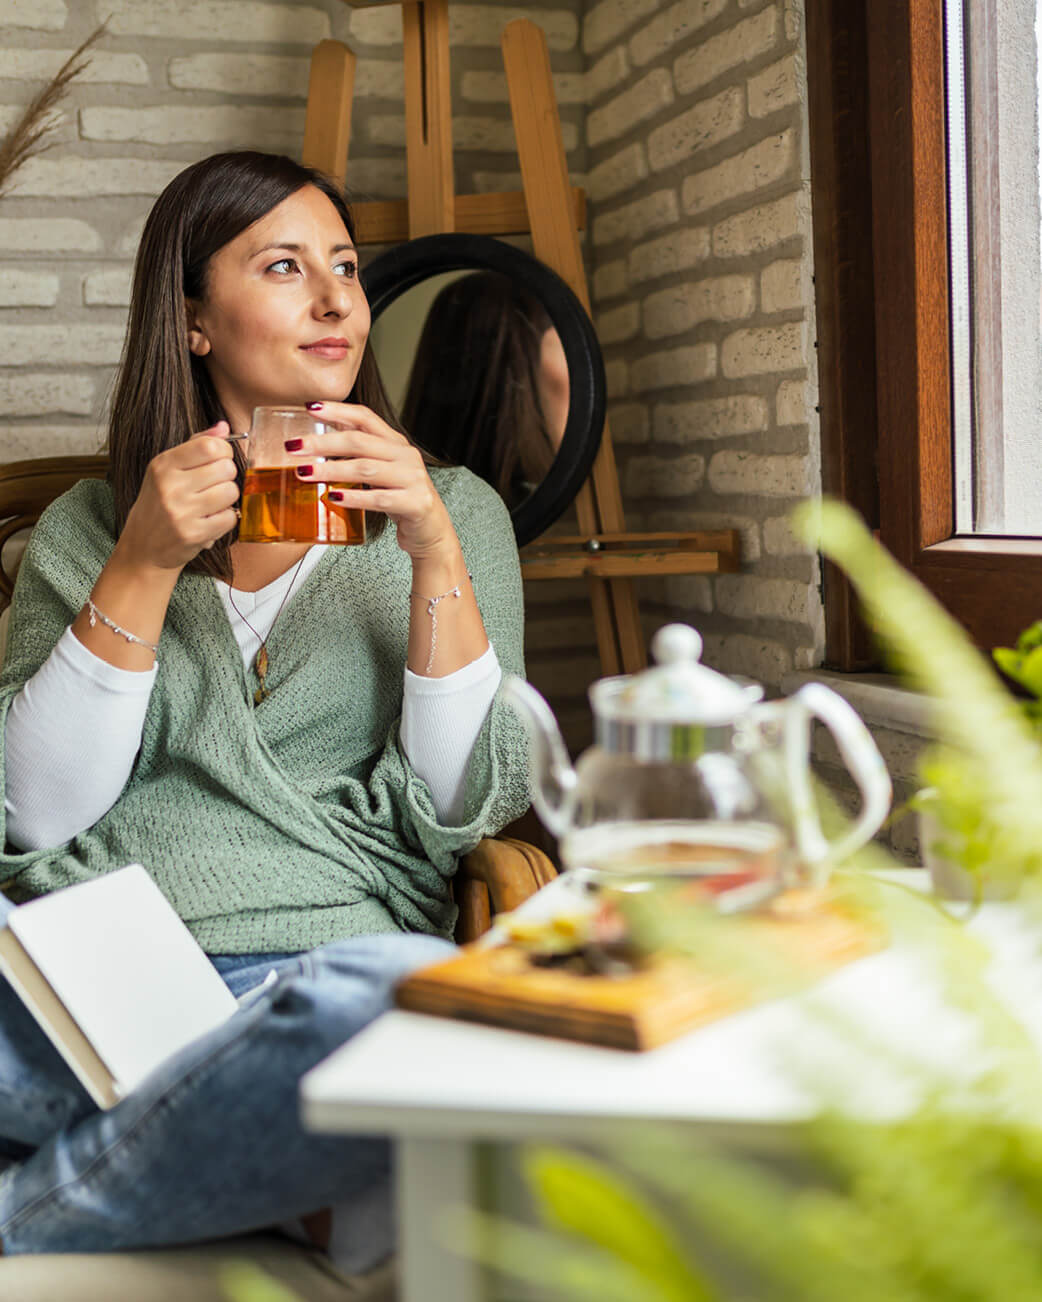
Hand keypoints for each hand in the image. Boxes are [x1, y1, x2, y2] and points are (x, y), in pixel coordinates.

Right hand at [116, 421, 240, 571]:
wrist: (143, 547)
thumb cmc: (159, 504)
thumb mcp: (168, 469)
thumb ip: (196, 445)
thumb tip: (224, 427)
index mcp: (163, 464)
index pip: (210, 446)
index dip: (224, 451)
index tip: (219, 459)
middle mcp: (169, 486)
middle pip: (226, 468)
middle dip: (226, 476)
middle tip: (213, 485)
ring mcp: (181, 512)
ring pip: (231, 492)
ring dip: (227, 498)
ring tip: (211, 503)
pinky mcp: (193, 534)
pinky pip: (230, 518)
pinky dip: (225, 519)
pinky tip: (210, 520)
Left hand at [288, 402, 458, 560]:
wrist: (431, 532)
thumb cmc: (400, 500)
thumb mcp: (381, 472)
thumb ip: (358, 456)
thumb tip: (316, 442)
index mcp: (396, 443)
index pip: (365, 417)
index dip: (337, 410)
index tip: (309, 407)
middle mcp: (406, 456)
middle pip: (360, 441)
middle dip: (322, 442)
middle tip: (293, 447)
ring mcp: (413, 479)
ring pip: (366, 468)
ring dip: (331, 470)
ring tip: (304, 473)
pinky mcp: (415, 503)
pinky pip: (379, 499)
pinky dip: (354, 497)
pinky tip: (333, 497)